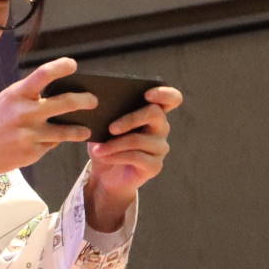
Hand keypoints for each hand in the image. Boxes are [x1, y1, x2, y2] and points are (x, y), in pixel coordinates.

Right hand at [0, 57, 96, 202]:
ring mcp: (30, 134)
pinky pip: (51, 145)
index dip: (62, 66)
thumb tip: (54, 99)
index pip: (44, 74)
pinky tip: (47, 143)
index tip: (73, 64)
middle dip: (86, 101)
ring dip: (80, 130)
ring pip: (67, 130)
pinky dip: (52, 143)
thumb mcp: (2, 104)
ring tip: (86, 130)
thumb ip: (26, 101)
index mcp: (16, 94)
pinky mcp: (32, 153)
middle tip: (93, 101)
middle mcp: (25, 112)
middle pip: (67, 102)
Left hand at [84, 85, 180, 228]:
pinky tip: (102, 156)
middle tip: (110, 128)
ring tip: (97, 149)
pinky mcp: (155, 165)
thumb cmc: (105, 143)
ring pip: (139, 139)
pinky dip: (115, 156)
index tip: (147, 94)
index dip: (164, 93)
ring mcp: (160, 147)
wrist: (105, 174)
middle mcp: (161, 128)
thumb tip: (101, 104)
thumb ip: (108, 112)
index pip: (171, 98)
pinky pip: (136, 157)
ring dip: (114, 144)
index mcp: (153, 112)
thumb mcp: (103, 126)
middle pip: (155, 113)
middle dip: (130, 119)